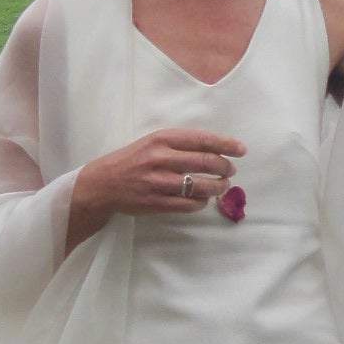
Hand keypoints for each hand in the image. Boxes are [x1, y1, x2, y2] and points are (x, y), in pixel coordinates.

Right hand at [73, 126, 246, 229]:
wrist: (102, 184)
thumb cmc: (131, 160)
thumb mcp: (152, 142)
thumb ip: (179, 144)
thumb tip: (214, 149)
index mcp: (161, 139)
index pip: (202, 139)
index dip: (226, 144)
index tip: (241, 149)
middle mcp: (160, 158)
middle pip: (206, 162)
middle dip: (225, 167)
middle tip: (231, 170)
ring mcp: (158, 182)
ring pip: (201, 186)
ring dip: (218, 186)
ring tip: (222, 185)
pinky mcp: (156, 203)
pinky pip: (189, 204)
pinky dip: (202, 202)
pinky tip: (203, 199)